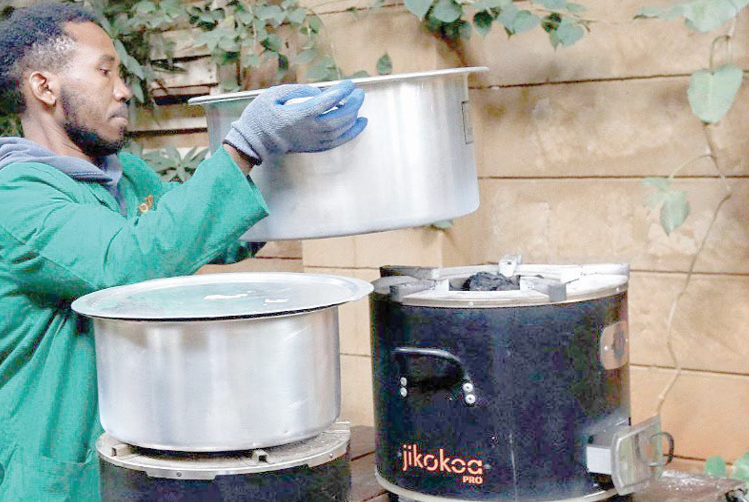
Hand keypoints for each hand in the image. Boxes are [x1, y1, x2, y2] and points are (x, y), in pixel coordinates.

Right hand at [223, 80, 367, 163]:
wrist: (254, 142)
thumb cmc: (261, 115)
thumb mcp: (273, 94)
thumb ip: (298, 90)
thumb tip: (319, 92)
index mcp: (298, 115)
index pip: (327, 102)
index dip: (341, 92)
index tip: (349, 84)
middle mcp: (309, 130)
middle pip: (339, 118)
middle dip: (353, 105)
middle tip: (359, 94)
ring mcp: (313, 141)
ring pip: (341, 130)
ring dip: (354, 117)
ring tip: (359, 104)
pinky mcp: (314, 147)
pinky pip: (338, 141)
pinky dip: (352, 132)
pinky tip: (360, 123)